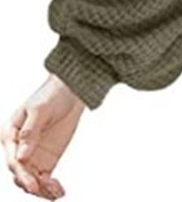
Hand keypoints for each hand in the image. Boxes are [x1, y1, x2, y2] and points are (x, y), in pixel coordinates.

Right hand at [2, 73, 86, 198]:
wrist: (70, 90)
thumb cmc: (51, 94)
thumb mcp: (40, 109)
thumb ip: (31, 132)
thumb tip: (22, 156)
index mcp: (10, 135)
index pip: (13, 160)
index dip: (22, 173)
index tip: (33, 183)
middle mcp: (18, 148)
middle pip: (20, 173)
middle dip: (31, 184)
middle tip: (44, 188)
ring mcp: (32, 156)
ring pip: (30, 180)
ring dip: (41, 190)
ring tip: (55, 192)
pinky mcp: (46, 160)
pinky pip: (44, 179)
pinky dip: (50, 188)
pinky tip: (59, 192)